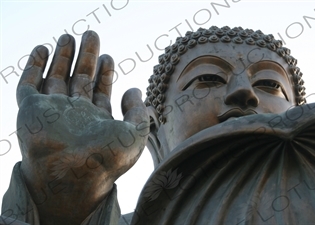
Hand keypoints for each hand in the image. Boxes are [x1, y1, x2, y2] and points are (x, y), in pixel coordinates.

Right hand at [16, 31, 148, 224]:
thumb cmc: (107, 158)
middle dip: (86, 57)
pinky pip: (29, 84)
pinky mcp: (30, 109)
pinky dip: (33, 66)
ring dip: (62, 57)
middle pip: (79, 79)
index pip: (99, 91)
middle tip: (91, 34)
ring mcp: (52, 111)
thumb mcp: (136, 133)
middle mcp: (74, 115)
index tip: (109, 57)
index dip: (104, 73)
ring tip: (69, 36)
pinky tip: (42, 49)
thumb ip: (138, 110)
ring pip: (56, 78)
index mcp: (97, 121)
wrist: (73, 174)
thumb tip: (134, 89)